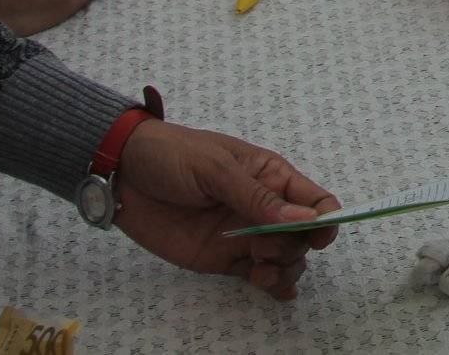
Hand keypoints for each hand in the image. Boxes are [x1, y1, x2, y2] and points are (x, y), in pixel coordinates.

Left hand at [114, 119, 340, 300]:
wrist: (123, 175)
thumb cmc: (174, 156)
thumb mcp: (216, 169)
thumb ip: (256, 197)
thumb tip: (304, 219)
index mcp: (272, 176)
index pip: (316, 200)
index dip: (325, 219)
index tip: (318, 237)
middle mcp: (265, 208)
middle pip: (302, 236)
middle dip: (293, 247)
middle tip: (262, 247)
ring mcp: (244, 235)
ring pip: (285, 259)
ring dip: (284, 270)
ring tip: (261, 273)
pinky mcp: (222, 259)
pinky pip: (257, 274)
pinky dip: (273, 286)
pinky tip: (277, 292)